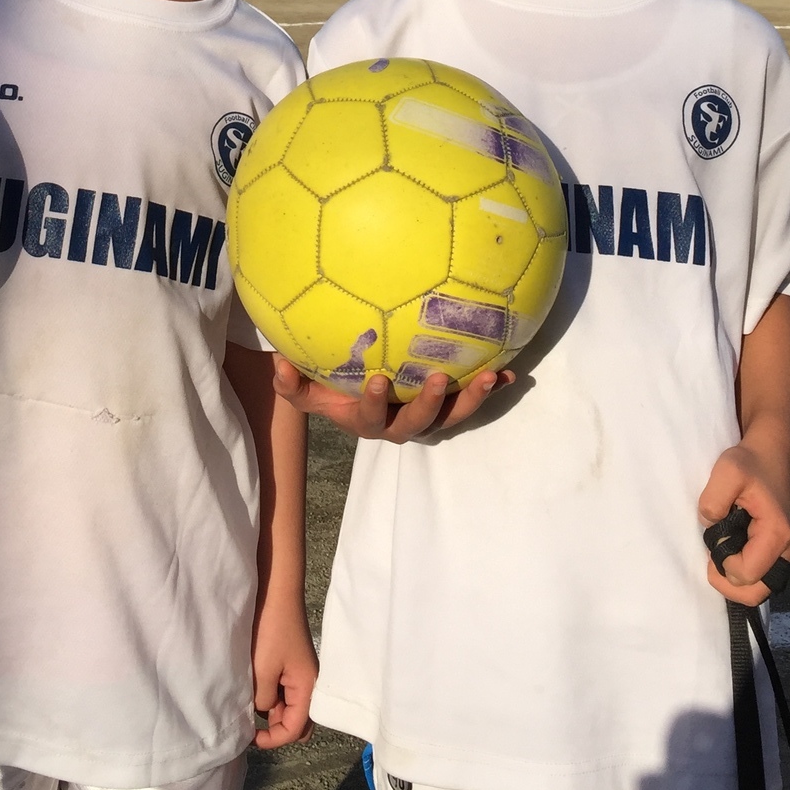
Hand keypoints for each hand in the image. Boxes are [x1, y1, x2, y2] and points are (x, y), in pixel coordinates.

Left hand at [251, 600, 316, 749]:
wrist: (275, 593)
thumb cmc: (271, 631)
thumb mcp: (263, 671)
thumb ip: (263, 700)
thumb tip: (262, 711)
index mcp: (308, 688)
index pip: (296, 729)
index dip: (274, 739)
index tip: (251, 737)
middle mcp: (310, 684)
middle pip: (299, 722)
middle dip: (277, 729)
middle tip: (254, 726)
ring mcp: (301, 674)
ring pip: (290, 707)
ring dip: (272, 712)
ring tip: (250, 704)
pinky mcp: (292, 664)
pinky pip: (284, 691)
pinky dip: (271, 696)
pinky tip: (255, 688)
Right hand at [272, 355, 507, 442]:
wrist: (361, 398)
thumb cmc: (334, 391)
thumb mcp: (309, 393)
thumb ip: (292, 385)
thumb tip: (279, 364)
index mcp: (368, 422)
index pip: (371, 417)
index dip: (375, 403)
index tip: (377, 379)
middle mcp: (401, 425)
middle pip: (418, 424)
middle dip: (428, 405)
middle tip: (436, 379)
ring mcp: (428, 418)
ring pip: (452, 417)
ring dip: (472, 399)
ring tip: (489, 377)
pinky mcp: (448, 407)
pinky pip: (471, 401)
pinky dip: (490, 390)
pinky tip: (510, 374)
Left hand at [698, 432, 789, 607]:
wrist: (771, 454)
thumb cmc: (750, 462)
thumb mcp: (726, 471)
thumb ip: (713, 502)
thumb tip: (709, 528)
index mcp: (778, 533)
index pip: (746, 574)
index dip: (721, 565)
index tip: (712, 540)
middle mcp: (789, 549)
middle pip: (756, 592)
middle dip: (728, 581)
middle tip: (712, 555)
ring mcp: (788, 552)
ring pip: (760, 588)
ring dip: (735, 578)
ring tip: (721, 551)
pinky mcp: (782, 550)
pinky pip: (762, 575)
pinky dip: (744, 571)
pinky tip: (730, 551)